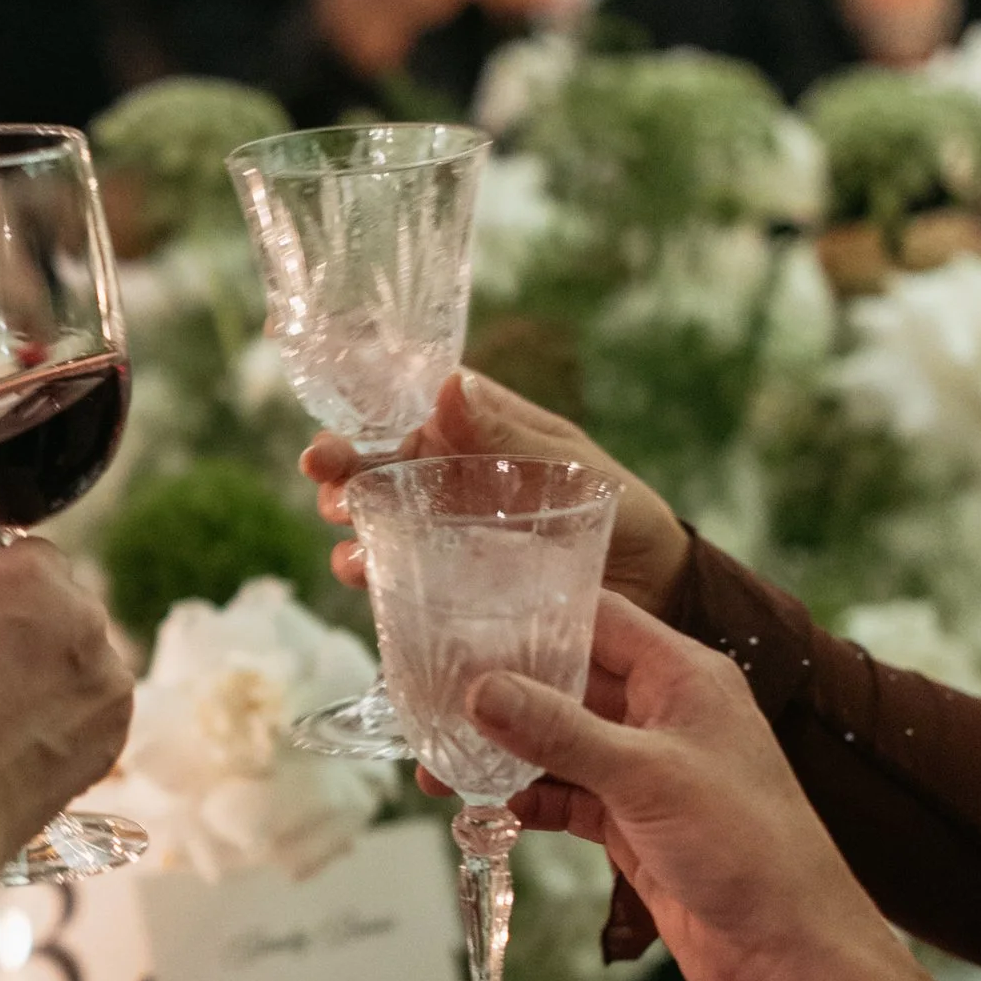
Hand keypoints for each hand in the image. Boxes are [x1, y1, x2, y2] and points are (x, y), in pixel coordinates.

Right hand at [0, 542, 132, 869]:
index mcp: (33, 578)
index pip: (33, 557)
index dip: (2, 586)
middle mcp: (85, 619)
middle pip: (66, 608)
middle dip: (34, 631)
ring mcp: (108, 680)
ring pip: (85, 661)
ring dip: (56, 677)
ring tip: (2, 718)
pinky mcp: (115, 734)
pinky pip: (95, 709)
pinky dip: (70, 721)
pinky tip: (23, 745)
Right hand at [303, 369, 688, 625]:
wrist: (658, 595)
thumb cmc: (626, 514)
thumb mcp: (573, 468)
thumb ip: (509, 435)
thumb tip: (446, 386)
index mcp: (484, 436)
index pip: (412, 417)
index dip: (363, 421)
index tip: (327, 436)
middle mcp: (458, 482)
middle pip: (383, 469)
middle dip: (343, 471)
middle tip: (321, 476)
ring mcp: (452, 535)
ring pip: (383, 522)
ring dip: (352, 525)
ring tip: (342, 532)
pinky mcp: (456, 587)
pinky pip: (404, 576)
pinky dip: (375, 575)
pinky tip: (362, 575)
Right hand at [466, 595, 959, 980]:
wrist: (788, 949)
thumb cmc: (749, 846)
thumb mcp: (646, 776)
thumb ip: (560, 731)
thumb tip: (481, 690)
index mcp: (683, 676)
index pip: (597, 617)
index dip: (532, 611)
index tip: (463, 610)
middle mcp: (663, 713)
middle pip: (567, 679)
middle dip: (502, 687)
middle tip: (430, 690)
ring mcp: (645, 769)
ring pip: (558, 742)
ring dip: (504, 751)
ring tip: (437, 760)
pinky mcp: (631, 822)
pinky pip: (564, 796)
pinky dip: (525, 799)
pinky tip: (480, 808)